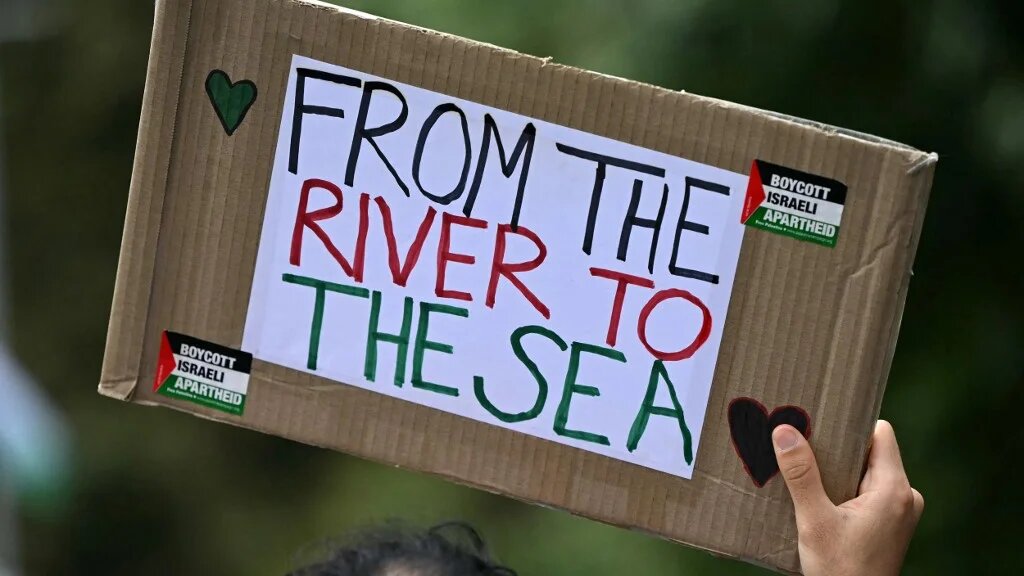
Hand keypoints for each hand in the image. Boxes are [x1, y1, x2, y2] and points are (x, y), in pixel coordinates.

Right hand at [772, 420, 923, 575]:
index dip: (850, 426)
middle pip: (871, 452)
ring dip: (839, 473)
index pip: (879, 433)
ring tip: (808, 477)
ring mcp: (900, 513)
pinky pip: (868, 494)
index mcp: (894, 489)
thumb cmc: (841, 571)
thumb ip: (801, 474)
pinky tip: (818, 500)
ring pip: (868, 474)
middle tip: (805, 448)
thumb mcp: (814, 520)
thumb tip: (785, 431)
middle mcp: (905, 497)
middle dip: (838, 451)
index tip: (820, 425)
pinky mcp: (891, 526)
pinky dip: (845, 492)